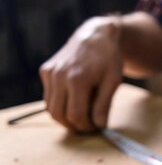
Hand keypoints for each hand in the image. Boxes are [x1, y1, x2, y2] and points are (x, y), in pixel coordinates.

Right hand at [39, 16, 122, 131]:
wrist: (97, 36)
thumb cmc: (109, 58)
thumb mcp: (113, 81)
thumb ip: (104, 104)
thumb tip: (99, 125)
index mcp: (77, 78)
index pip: (75, 115)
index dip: (86, 126)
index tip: (97, 128)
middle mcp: (59, 75)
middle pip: (58, 114)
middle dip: (73, 126)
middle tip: (88, 127)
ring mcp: (50, 72)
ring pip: (50, 107)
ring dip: (65, 117)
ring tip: (83, 116)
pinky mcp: (46, 71)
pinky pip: (49, 96)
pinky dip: (59, 104)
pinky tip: (75, 101)